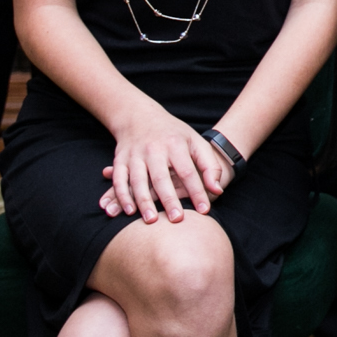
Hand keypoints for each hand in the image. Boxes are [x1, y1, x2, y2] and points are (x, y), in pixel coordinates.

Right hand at [103, 109, 228, 221]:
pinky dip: (122, 195)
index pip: (188, 171)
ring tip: (151, 220)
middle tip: (177, 220)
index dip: (197, 191)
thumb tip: (217, 190)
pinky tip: (129, 211)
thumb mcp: (196, 142)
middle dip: (169, 200)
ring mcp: (135, 155)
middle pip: (161, 178)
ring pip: (137, 180)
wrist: (140, 117)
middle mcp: (154, 150)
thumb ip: (209, 166)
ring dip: (143, 201)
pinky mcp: (120, 160)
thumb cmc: (174, 134)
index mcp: (175, 145)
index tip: (204, 210)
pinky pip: (119, 180)